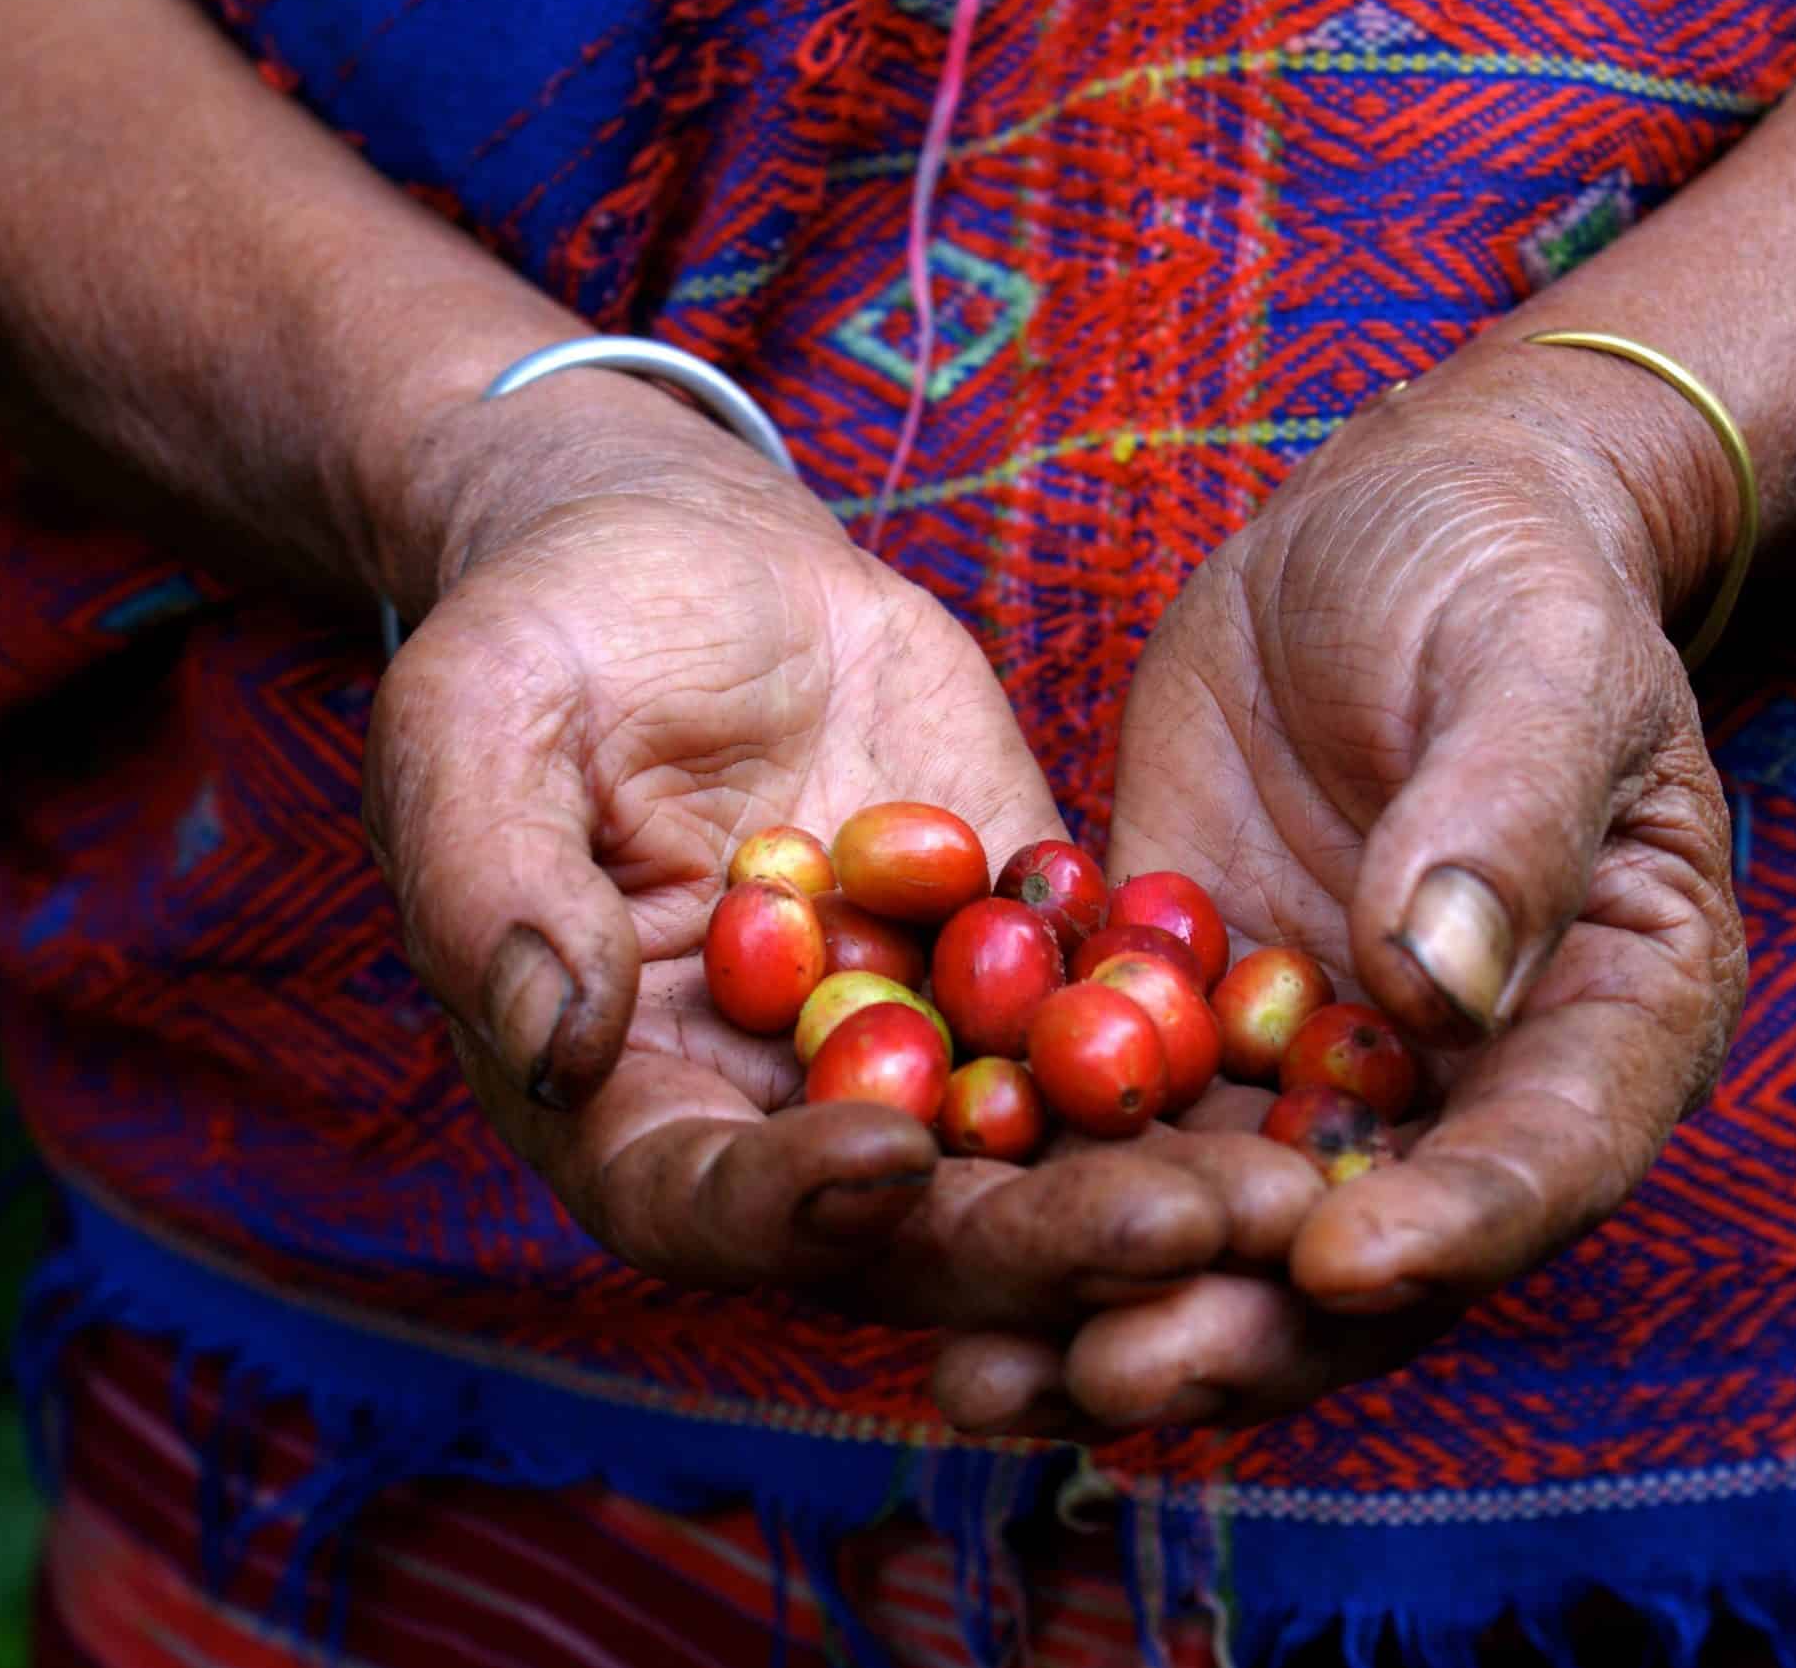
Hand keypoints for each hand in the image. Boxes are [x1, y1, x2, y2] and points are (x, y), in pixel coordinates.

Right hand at [363, 384, 1284, 1328]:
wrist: (683, 557)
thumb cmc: (542, 637)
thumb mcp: (475, 727)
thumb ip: (493, 890)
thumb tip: (556, 1047)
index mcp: (628, 1101)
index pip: (703, 1201)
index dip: (793, 1199)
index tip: (895, 1149)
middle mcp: (784, 1114)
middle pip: (911, 1227)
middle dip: (1044, 1238)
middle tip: (1185, 1229)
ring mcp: (916, 1045)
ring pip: (1039, 1159)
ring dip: (1156, 1185)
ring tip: (1287, 1190)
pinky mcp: (1020, 963)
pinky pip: (1113, 1026)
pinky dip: (1205, 1059)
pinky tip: (1320, 1072)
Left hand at [934, 369, 1748, 1432]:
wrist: (1393, 525)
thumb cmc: (1509, 573)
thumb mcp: (1535, 660)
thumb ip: (1503, 815)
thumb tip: (1436, 990)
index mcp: (1609, 1017)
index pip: (1548, 1155)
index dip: (1454, 1227)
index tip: (1334, 1262)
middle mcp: (1462, 1084)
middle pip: (1366, 1248)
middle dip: (1241, 1322)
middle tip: (1112, 1372)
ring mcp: (1312, 1064)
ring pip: (1219, 1224)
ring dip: (1109, 1305)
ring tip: (978, 1374)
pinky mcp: (1186, 1019)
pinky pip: (1108, 1124)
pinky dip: (1026, 1186)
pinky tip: (910, 1238)